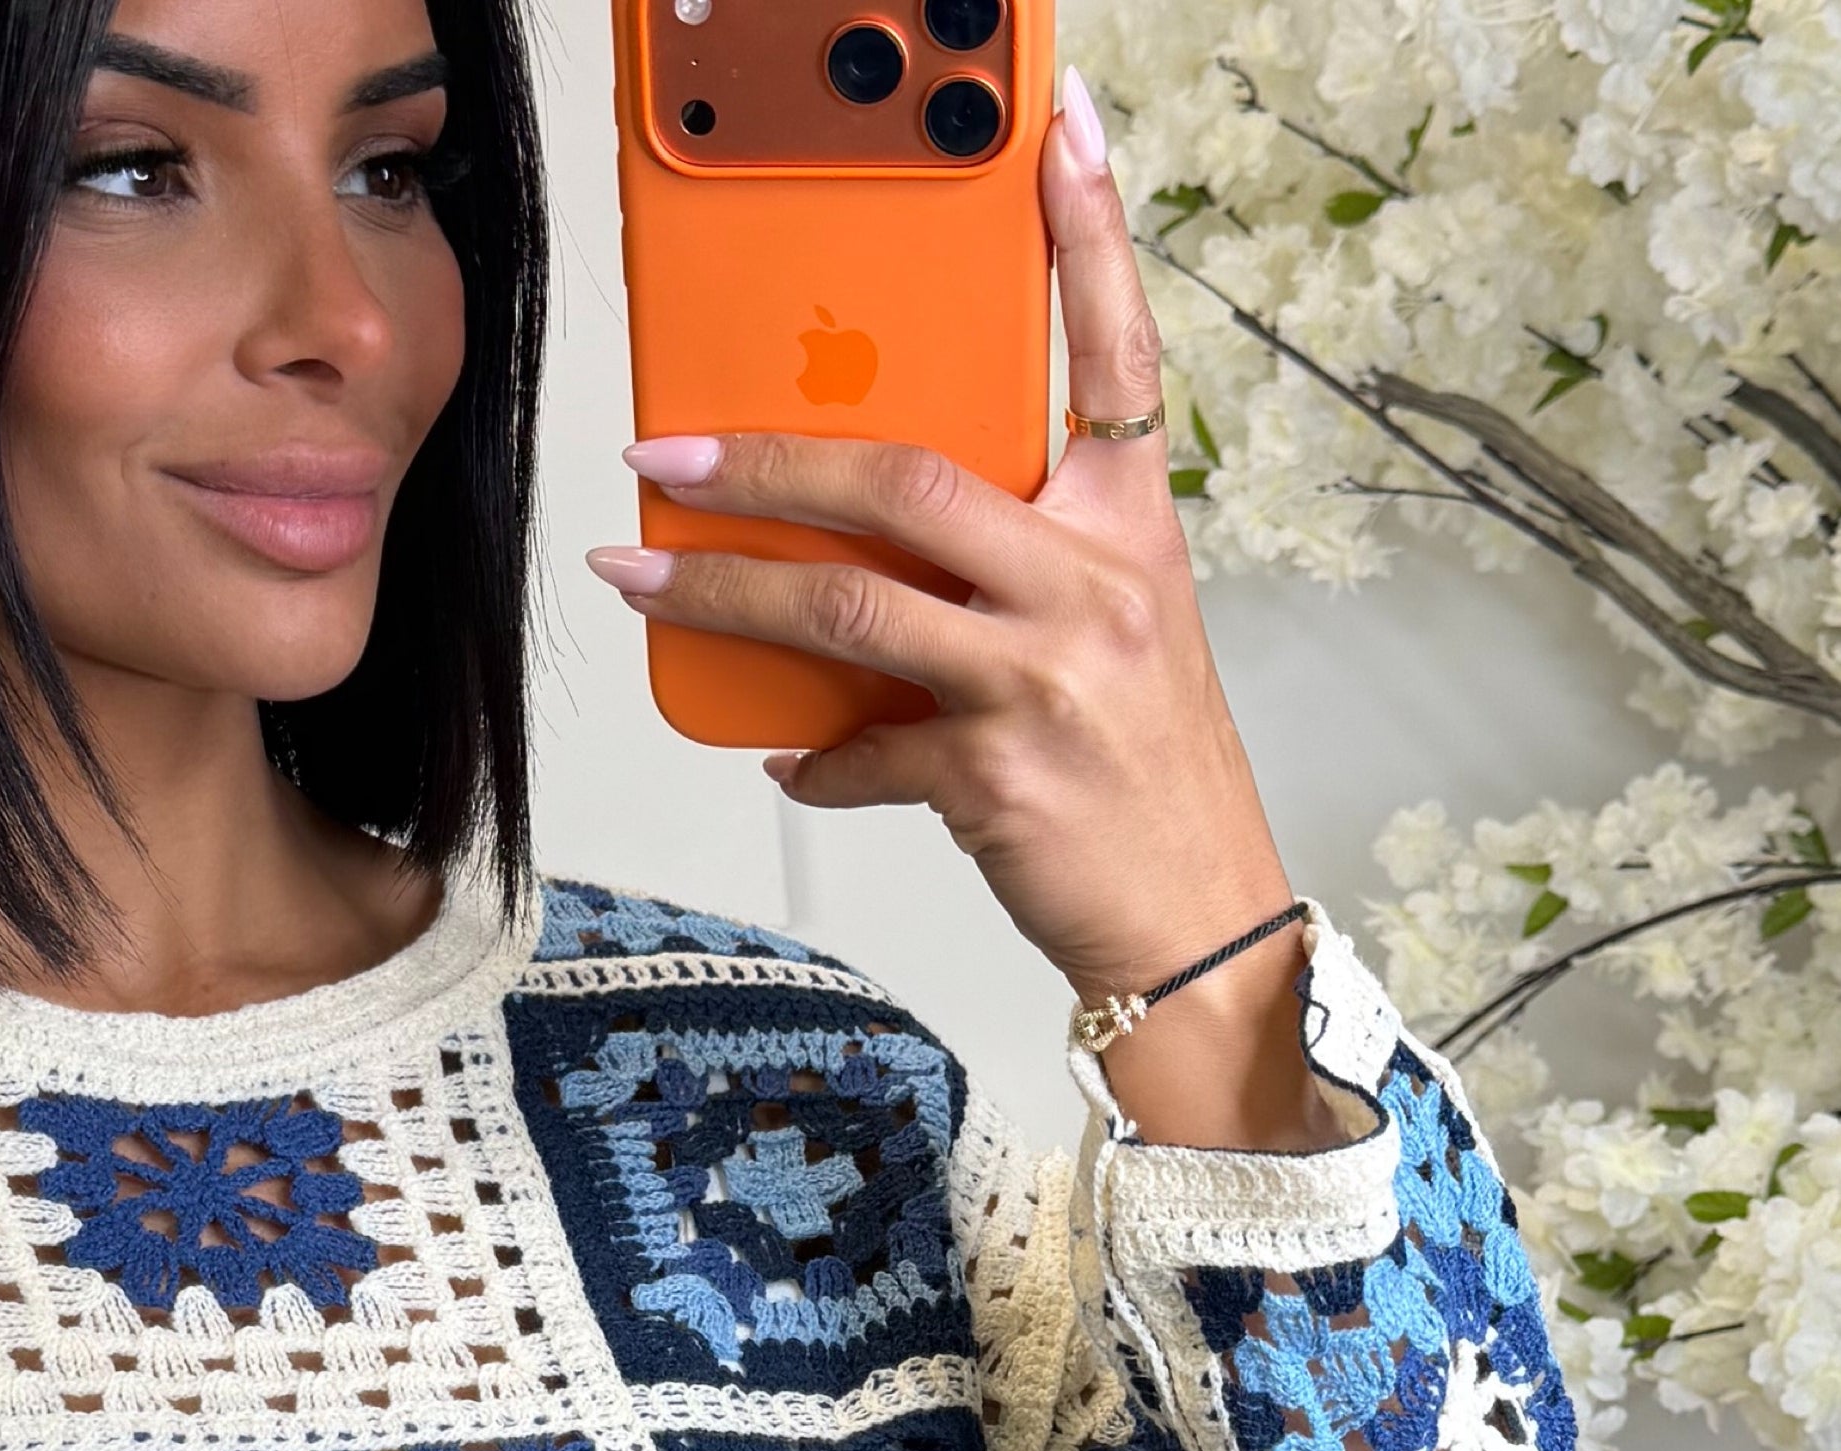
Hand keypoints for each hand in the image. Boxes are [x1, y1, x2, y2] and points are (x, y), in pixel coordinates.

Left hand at [583, 66, 1326, 1151]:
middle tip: (665, 451)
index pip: (1120, 353)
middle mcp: (1095, 586)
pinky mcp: (996, 774)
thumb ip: (1018, 563)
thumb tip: (876, 532)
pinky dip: (815, 759)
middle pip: (908, 478)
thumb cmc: (1146, 777)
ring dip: (725, 589)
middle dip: (767, 460)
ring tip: (641, 575)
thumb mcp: (1112, 637)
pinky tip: (789, 759)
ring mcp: (1044, 679)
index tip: (1061, 132)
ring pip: (849, 605)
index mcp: (1133, 529)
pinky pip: (864, 750)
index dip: (1091, 238)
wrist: (1199, 928)